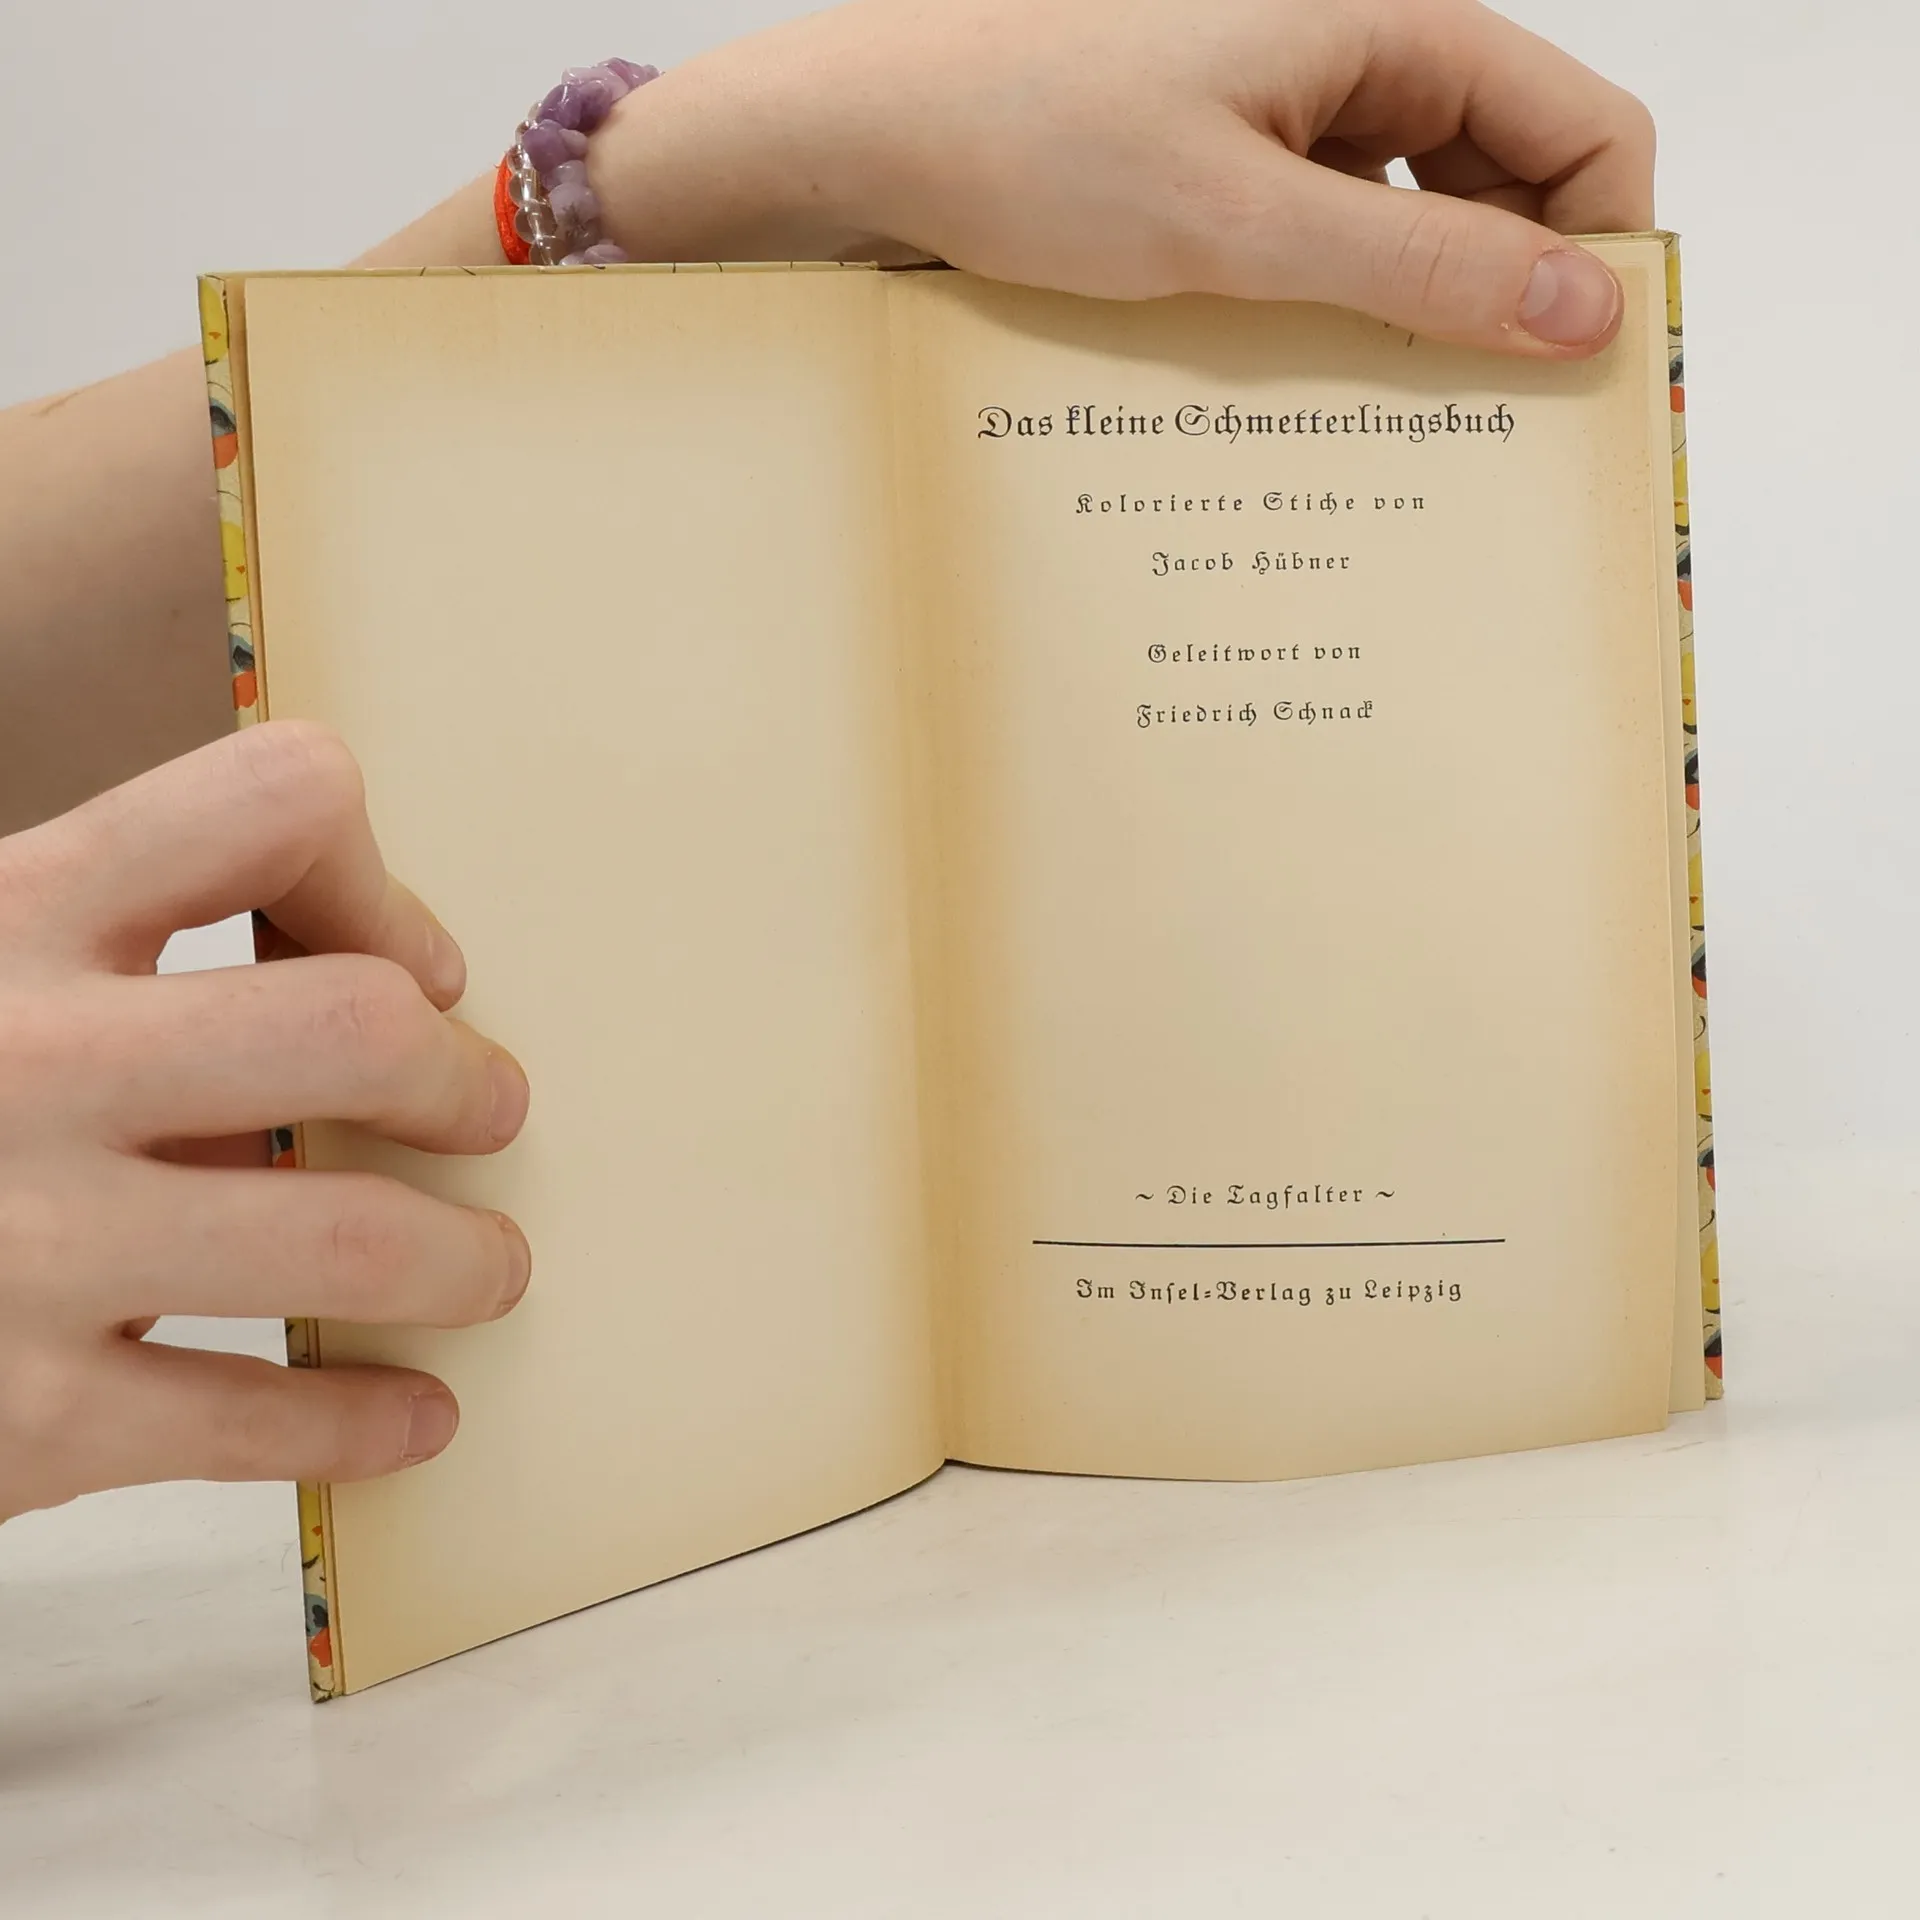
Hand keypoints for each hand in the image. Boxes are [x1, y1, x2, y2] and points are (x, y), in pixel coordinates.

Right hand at [0, 723, 531, 1518]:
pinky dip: (366, 1420)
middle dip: (459, 1078)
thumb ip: (133, 981)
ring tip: (486, 1271)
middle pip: (354, 1026)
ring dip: (462, 1259)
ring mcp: (23, 1241)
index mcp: (13, 912)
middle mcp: (22, 1059)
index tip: (414, 966)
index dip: (377, 879)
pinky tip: (414, 1413)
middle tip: (486, 1113)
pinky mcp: (20, 1417)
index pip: (272, 801)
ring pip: (351, 1237)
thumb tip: (388, 1013)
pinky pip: (257, 1419)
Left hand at [600, 0, 1651, 356]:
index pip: (1582, 127)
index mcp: (1390, 23)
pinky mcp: (1232, 160)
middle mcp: (1355, 53)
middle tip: (1486, 424)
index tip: (1577, 373)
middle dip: (1512, 291)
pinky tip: (1311, 374)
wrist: (872, 134)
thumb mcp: (1243, 223)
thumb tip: (1582, 310)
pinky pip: (1331, 233)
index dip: (1601, 247)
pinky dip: (1341, 303)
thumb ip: (1420, 266)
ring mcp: (1291, 107)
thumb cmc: (1032, 140)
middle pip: (1508, 176)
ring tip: (1392, 413)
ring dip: (1420, 308)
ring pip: (1417, 215)